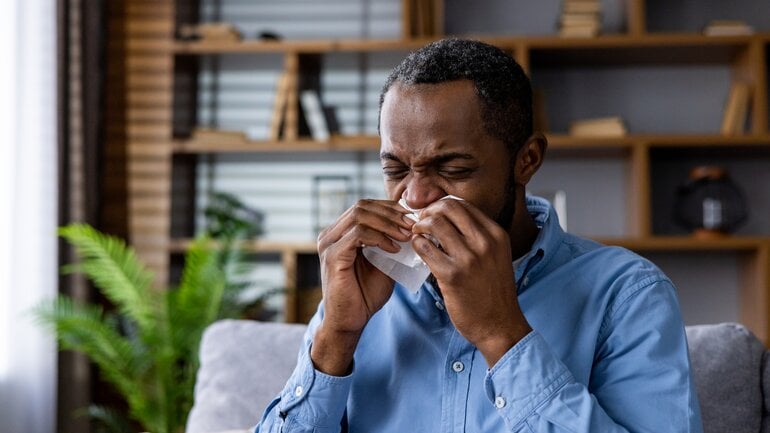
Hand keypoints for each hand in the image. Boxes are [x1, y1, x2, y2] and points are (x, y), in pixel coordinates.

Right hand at [312, 199, 413, 374]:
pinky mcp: (332, 257)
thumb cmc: (365, 294)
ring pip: (360, 216)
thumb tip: (413, 226)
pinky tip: (395, 249)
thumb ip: (390, 243)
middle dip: (391, 213)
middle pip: (362, 206)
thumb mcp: (383, 263)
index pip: (365, 206)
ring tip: (407, 235)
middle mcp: (329, 234)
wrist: (350, 322)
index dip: (390, 207)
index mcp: (339, 233)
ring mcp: (328, 244)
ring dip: (388, 224)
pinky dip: (380, 238)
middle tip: (413, 224)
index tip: (412, 216)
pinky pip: (358, 235)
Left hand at [411, 199, 530, 366]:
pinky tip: (417, 249)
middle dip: (429, 210)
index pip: (463, 205)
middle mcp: (485, 242)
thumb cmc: (493, 292)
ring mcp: (469, 258)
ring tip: (416, 234)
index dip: (441, 205)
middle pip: (448, 208)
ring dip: (419, 226)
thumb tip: (448, 219)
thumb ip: (478, 237)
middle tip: (420, 221)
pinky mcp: (452, 275)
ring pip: (435, 224)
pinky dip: (416, 244)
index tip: (432, 214)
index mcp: (496, 235)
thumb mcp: (496, 256)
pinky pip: (425, 248)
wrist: (500, 325)